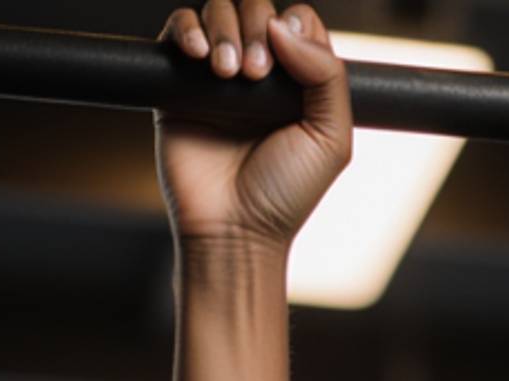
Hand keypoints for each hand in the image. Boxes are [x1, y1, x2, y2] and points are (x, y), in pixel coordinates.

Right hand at [155, 1, 351, 247]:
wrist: (233, 230)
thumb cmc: (284, 196)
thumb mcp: (331, 139)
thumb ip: (327, 76)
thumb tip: (285, 24)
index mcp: (297, 82)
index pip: (297, 21)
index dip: (293, 27)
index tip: (283, 63)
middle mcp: (257, 74)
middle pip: (256, 8)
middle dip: (255, 27)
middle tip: (254, 73)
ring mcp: (216, 76)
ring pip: (217, 10)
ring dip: (223, 28)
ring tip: (226, 72)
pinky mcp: (178, 85)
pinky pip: (177, 30)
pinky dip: (186, 29)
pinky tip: (199, 55)